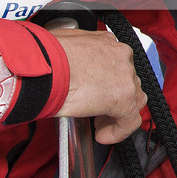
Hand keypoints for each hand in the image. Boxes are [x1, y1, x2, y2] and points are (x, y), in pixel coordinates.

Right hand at [52, 27, 147, 143]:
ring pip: (133, 98)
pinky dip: (119, 130)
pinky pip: (130, 120)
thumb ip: (75, 60)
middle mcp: (120, 55)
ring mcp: (125, 75)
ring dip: (118, 113)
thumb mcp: (63, 49)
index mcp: (106, 42)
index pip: (117, 64)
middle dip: (114, 97)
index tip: (97, 94)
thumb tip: (70, 72)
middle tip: (98, 111)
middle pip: (127, 81)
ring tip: (99, 124)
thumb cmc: (43, 58)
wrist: (42, 67)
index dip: (108, 82)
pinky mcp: (124, 97)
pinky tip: (102, 135)